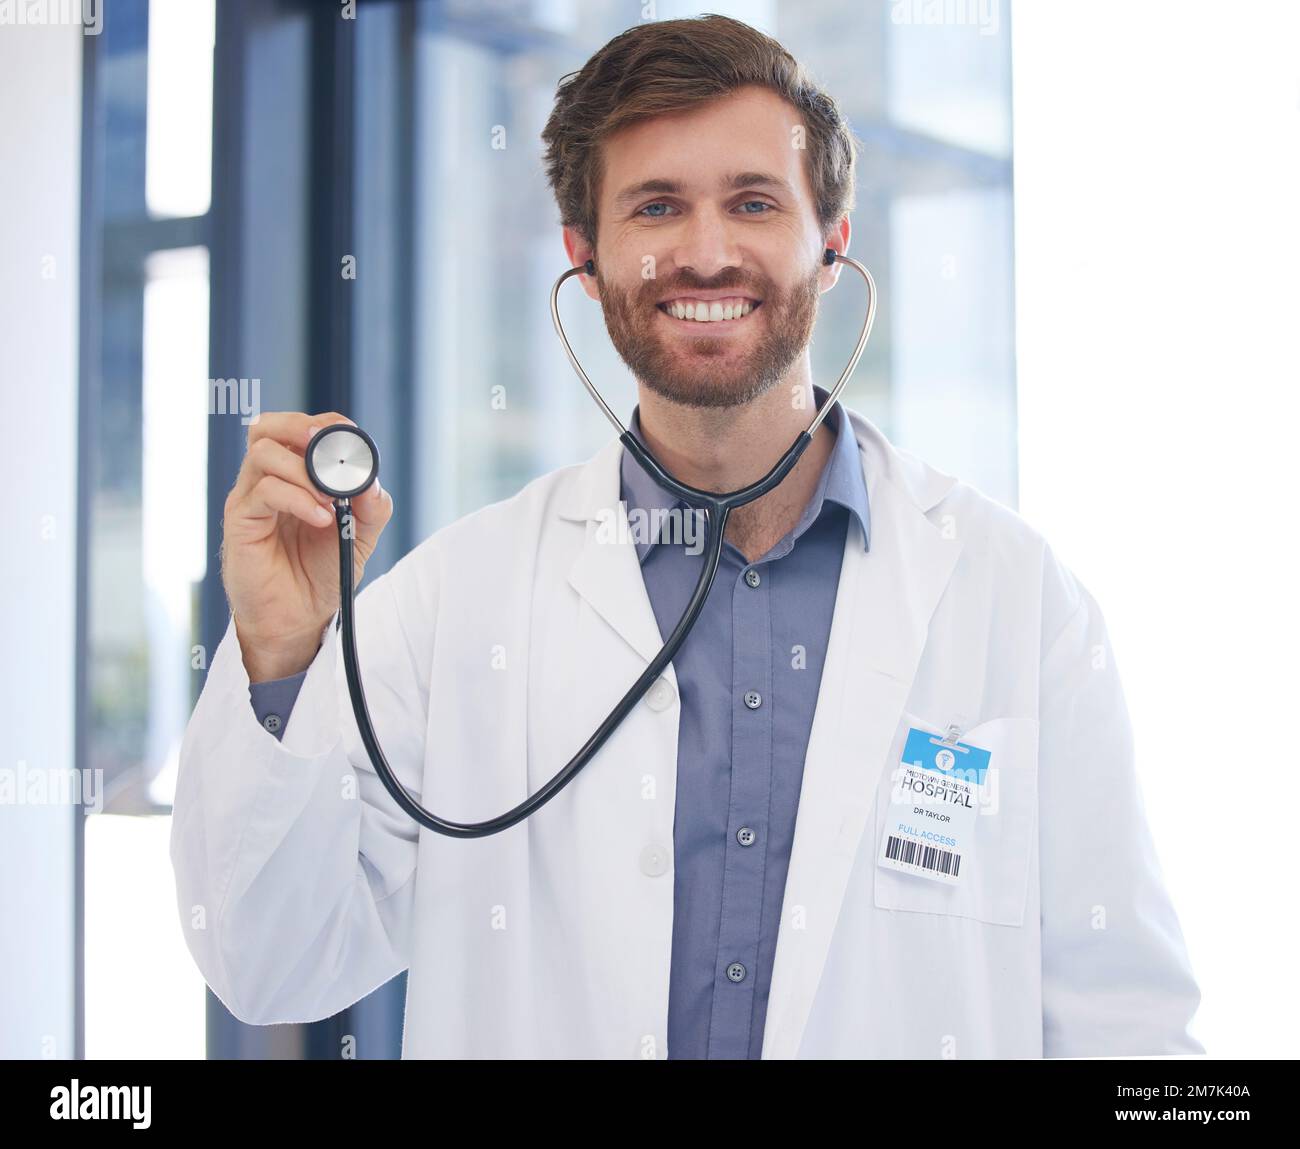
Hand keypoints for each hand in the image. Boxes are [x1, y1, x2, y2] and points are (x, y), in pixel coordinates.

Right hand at [220, 412, 392, 681]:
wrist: (299, 618)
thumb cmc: (322, 573)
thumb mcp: (361, 536)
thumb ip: (372, 507)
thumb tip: (372, 481)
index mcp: (296, 474)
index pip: (301, 428)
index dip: (326, 425)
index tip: (354, 443)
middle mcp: (269, 479)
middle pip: (268, 426)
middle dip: (301, 428)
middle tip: (331, 455)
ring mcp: (251, 497)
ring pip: (264, 452)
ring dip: (304, 471)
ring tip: (330, 502)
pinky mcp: (241, 520)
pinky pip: (263, 491)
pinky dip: (297, 498)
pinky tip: (321, 519)